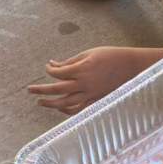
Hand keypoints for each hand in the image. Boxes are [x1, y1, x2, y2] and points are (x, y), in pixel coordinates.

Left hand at [27, 46, 153, 114]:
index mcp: (82, 69)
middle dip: (41, 90)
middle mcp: (84, 84)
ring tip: (40, 102)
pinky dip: (67, 110)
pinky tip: (60, 108)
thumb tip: (54, 65)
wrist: (133, 67)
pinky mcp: (96, 100)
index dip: (49, 70)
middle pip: (57, 90)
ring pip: (66, 104)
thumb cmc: (111, 56)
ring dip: (51, 104)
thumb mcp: (89, 53)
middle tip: (29, 90)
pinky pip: (79, 109)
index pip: (57, 73)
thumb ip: (70, 61)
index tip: (48, 67)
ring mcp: (91, 94)